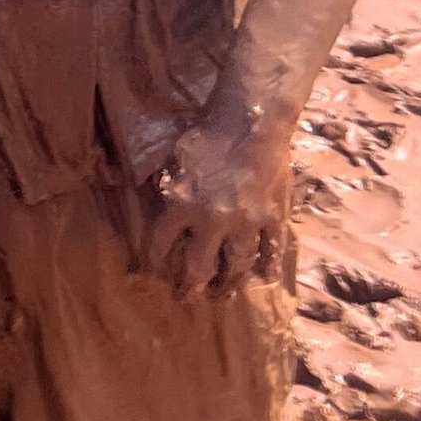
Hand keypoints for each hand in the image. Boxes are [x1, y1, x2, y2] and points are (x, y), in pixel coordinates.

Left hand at [142, 116, 289, 300]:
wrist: (250, 121)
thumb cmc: (205, 135)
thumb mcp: (172, 158)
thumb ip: (164, 185)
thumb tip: (148, 199)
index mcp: (180, 206)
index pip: (161, 244)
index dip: (156, 262)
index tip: (155, 274)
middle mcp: (211, 221)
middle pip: (199, 267)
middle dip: (191, 287)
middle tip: (187, 298)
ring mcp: (246, 222)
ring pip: (236, 266)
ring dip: (229, 285)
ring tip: (224, 296)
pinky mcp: (273, 217)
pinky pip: (272, 249)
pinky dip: (269, 265)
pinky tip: (265, 277)